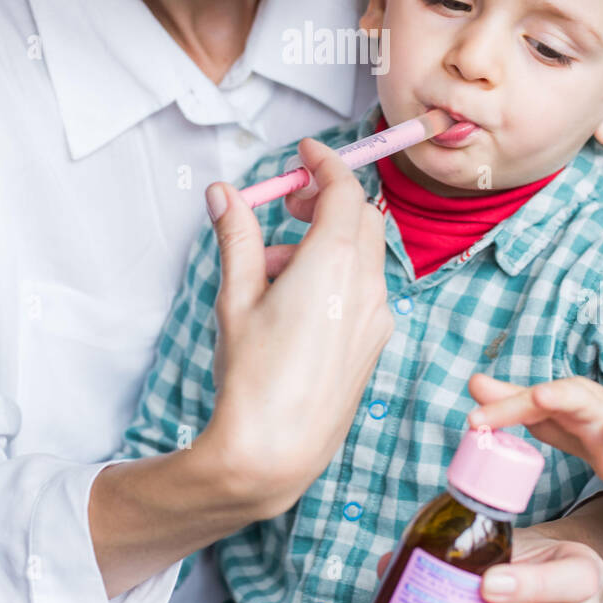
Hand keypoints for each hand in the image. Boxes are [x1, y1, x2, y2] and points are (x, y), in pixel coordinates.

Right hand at [205, 137, 393, 513]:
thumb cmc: (253, 376)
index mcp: (334, 262)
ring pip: (364, 251)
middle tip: (286, 204)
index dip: (324, 162)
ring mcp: (377, 315)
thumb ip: (237, 237)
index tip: (304, 151)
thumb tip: (225, 194)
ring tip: (271, 270)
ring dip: (326, 239)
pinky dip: (337, 273)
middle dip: (326, 199)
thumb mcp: (236, 296)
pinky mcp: (375, 341)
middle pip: (362, 215)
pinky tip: (294, 301)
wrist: (276, 451)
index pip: (343, 188)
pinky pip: (365, 286)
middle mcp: (367, 284)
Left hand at [467, 372, 602, 508]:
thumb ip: (513, 401)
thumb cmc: (589, 421)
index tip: (474, 420)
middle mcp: (597, 408)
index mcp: (569, 397)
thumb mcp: (551, 412)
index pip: (532, 400)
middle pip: (579, 398)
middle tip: (541, 398)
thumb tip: (473, 382)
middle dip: (561, 396)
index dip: (504, 409)